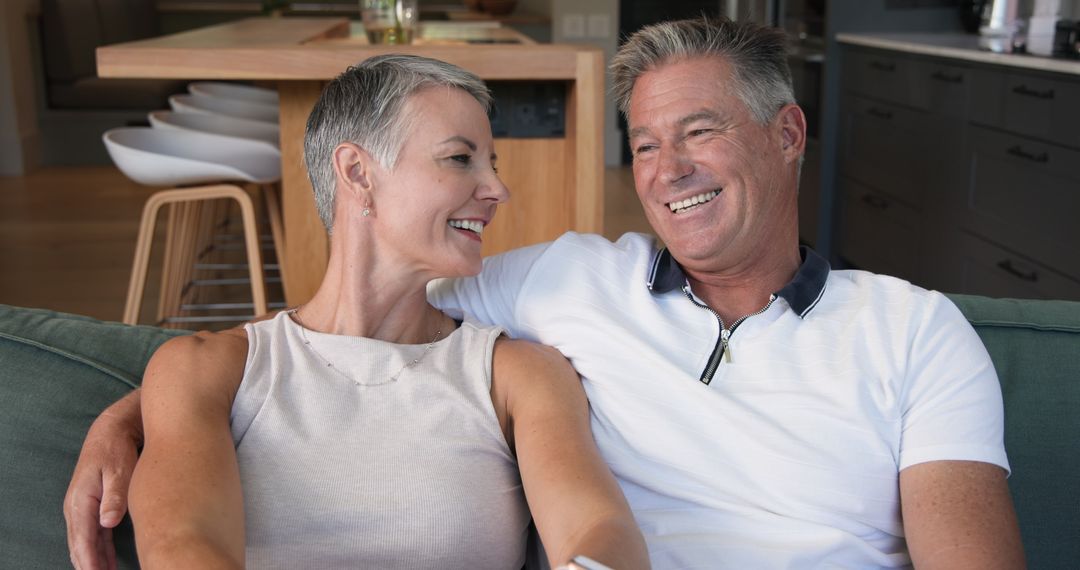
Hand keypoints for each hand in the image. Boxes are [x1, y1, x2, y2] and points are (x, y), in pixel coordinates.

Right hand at [64, 393, 142, 569]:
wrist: (111, 431)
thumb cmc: (116, 450)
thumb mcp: (119, 471)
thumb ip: (115, 497)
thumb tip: (108, 523)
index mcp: (80, 501)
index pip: (83, 539)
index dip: (89, 561)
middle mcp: (76, 507)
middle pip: (80, 545)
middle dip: (89, 565)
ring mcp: (82, 508)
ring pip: (85, 542)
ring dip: (93, 561)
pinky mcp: (91, 506)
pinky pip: (92, 535)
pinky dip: (98, 550)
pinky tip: (106, 563)